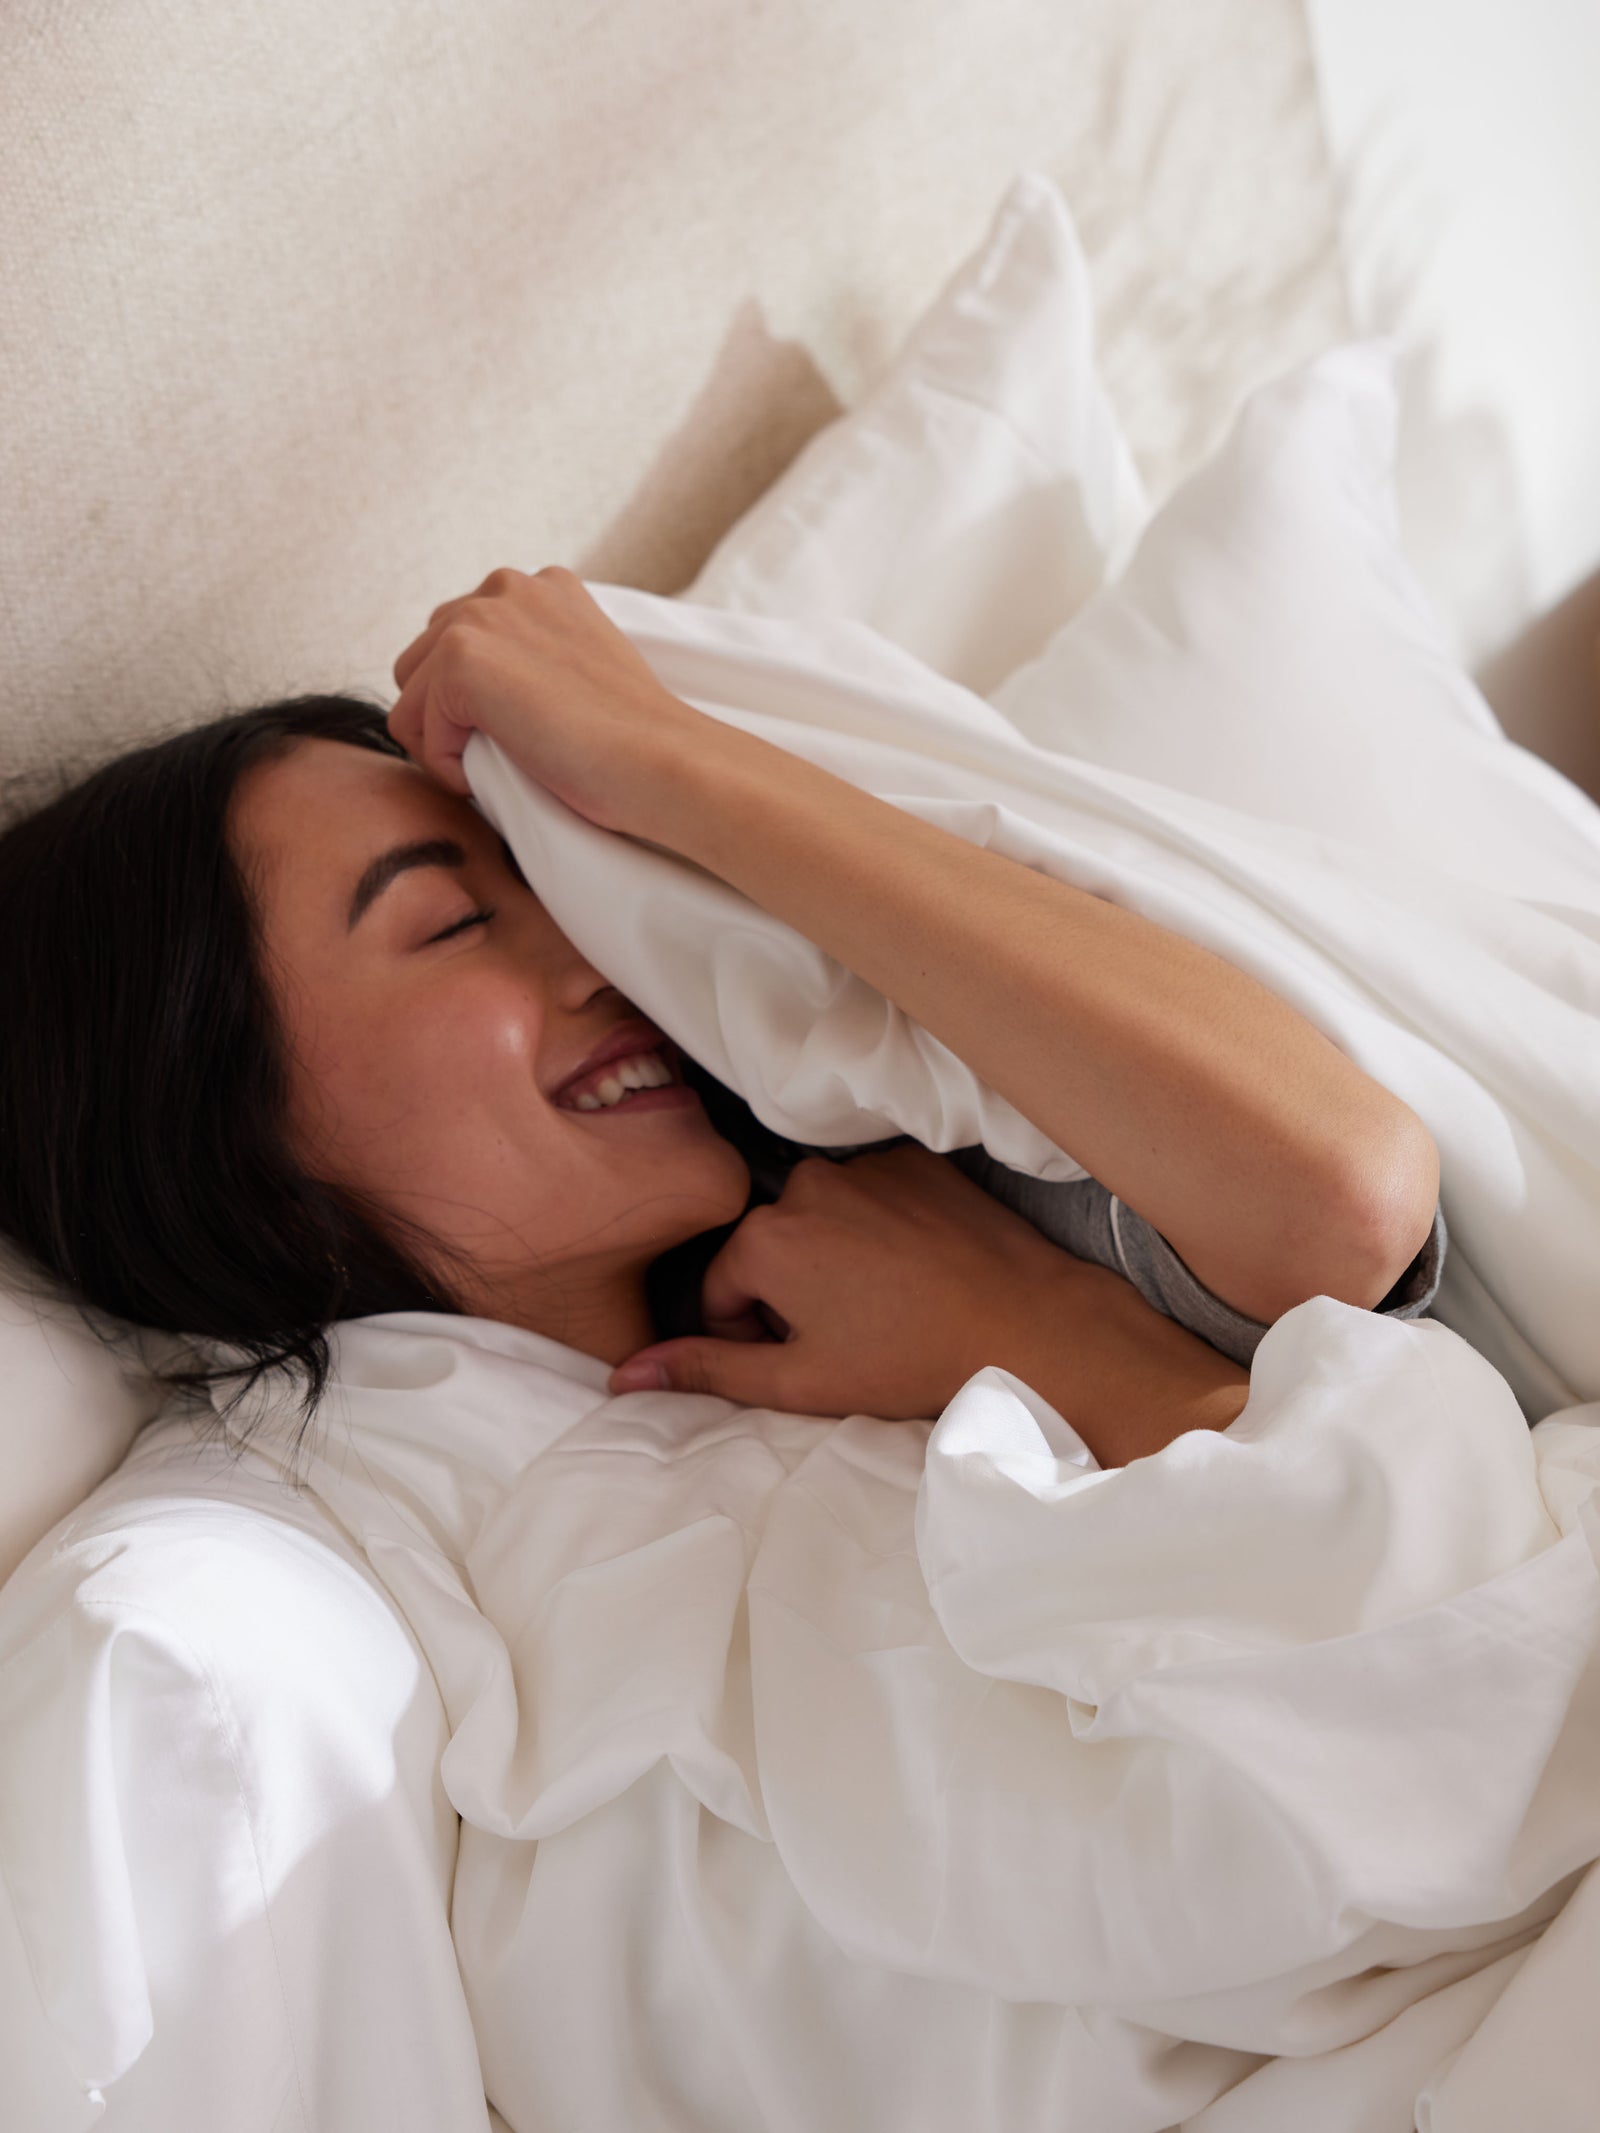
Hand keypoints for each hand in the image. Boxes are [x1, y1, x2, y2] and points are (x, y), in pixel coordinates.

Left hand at [388, 565, 730, 836]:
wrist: (663, 761)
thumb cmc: (631, 741)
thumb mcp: (579, 674)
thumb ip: (530, 659)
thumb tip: (475, 696)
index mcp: (541, 587)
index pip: (458, 640)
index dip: (472, 704)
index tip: (523, 735)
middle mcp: (506, 586)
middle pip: (421, 664)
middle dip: (445, 719)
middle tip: (505, 757)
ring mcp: (481, 616)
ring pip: (411, 696)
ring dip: (444, 742)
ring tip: (505, 764)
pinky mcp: (463, 659)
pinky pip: (415, 728)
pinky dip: (448, 765)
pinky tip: (508, 768)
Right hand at [606, 1142, 1074, 1419]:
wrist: (1028, 1325)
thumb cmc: (912, 1361)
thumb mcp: (800, 1382)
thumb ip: (707, 1370)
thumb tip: (624, 1377)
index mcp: (766, 1238)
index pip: (720, 1289)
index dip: (751, 1334)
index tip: (801, 1357)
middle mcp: (807, 1185)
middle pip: (770, 1247)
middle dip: (792, 1292)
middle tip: (849, 1336)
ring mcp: (864, 1166)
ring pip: (821, 1219)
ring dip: (835, 1256)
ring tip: (887, 1304)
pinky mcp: (914, 1159)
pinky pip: (872, 1194)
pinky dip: (880, 1226)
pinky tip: (916, 1268)